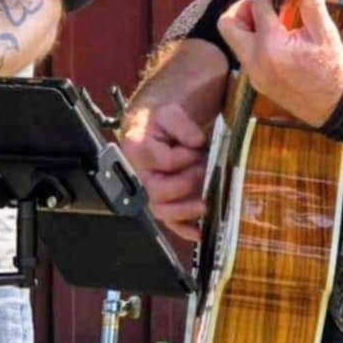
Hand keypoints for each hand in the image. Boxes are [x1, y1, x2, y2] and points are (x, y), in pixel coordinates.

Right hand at [121, 98, 211, 242]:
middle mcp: (140, 173)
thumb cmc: (163, 119)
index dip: (185, 156)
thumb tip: (195, 142)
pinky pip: (170, 222)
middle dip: (185, 183)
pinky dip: (184, 229)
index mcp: (137, 149)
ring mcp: (151, 190)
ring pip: (161, 210)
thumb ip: (181, 123)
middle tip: (203, 168)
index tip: (198, 145)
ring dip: (184, 209)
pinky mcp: (164, 200)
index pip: (164, 161)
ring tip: (204, 204)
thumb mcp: (171, 111)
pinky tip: (199, 232)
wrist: (158, 125)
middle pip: (157, 191)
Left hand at [218, 0, 342, 127]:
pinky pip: (245, 54)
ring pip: (235, 40)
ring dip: (249, 25)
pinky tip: (279, 40)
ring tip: (276, 23)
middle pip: (227, 25)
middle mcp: (255, 62)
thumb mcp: (325, 33)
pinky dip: (255, 41)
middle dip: (243, 9)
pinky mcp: (255, 81)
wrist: (334, 106)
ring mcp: (252, 74)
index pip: (259, 7)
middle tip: (267, 7)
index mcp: (272, 47)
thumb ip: (312, 2)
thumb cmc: (332, 69)